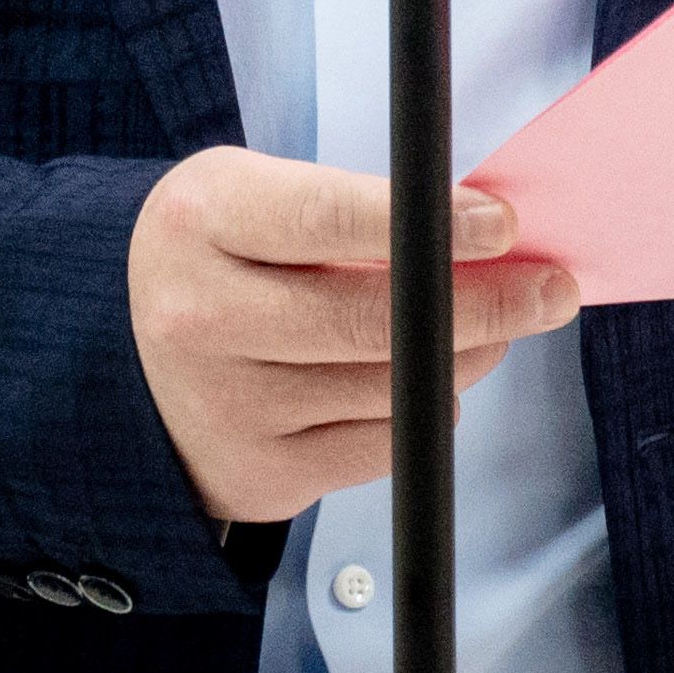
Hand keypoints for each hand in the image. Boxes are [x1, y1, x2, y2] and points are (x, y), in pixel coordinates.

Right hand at [129, 145, 585, 527]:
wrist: (123, 356)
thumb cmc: (220, 257)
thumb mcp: (256, 196)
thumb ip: (353, 207)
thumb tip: (483, 238)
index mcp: (199, 220)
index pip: (330, 217)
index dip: (429, 223)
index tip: (503, 224)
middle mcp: (200, 317)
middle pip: (376, 319)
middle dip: (485, 303)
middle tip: (550, 289)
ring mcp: (225, 407)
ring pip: (391, 389)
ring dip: (466, 357)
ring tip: (490, 330)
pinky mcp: (255, 476)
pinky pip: (380, 446)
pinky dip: (423, 413)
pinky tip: (425, 382)